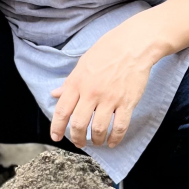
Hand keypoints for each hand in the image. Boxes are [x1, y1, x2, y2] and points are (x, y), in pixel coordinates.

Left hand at [49, 25, 155, 148]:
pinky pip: (120, 127)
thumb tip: (55, 94)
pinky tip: (111, 142)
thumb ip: (69, 82)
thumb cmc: (106, 51)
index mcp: (77, 83)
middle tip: (78, 143)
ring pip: (98, 129)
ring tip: (95, 142)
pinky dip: (115, 138)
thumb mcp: (82, 64)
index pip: (62, 110)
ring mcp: (110, 99)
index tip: (56, 137)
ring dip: (95, 140)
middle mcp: (91, 93)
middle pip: (78, 124)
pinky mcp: (127, 103)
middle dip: (76, 138)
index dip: (56, 127)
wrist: (132, 45)